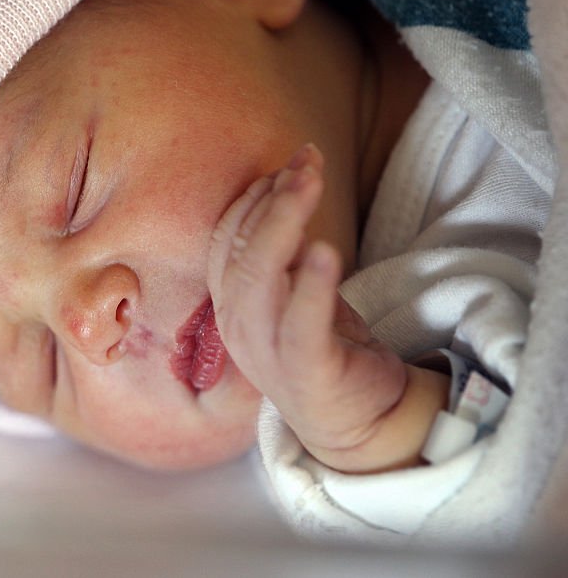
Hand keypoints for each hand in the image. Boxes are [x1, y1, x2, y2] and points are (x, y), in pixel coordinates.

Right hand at [208, 144, 447, 472]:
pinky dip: (311, 287)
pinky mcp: (304, 373)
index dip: (255, 196)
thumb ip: (289, 245)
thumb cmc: (324, 345)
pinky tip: (326, 251)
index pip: (226, 239)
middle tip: (306, 163)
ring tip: (309, 187)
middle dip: (271, 201)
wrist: (358, 420)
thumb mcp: (300, 287)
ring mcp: (265, 352)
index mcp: (231, 303)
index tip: (294, 162)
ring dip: (283, 226)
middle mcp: (238, 325)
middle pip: (240, 253)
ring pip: (259, 281)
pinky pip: (300, 326)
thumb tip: (293, 180)